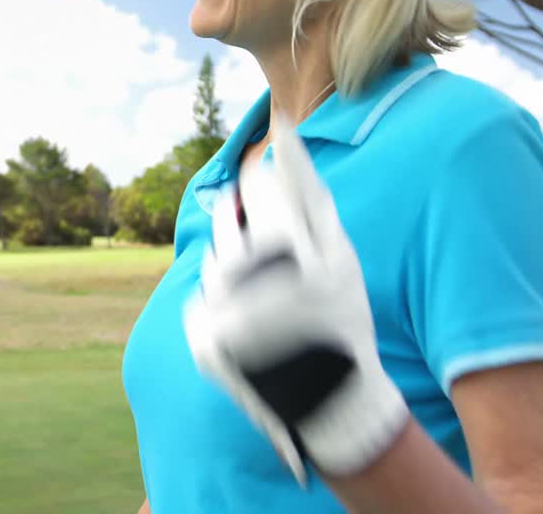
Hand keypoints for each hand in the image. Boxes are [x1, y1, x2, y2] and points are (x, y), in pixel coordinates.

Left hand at [183, 118, 407, 485]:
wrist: (330, 403)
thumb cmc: (343, 319)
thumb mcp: (341, 256)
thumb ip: (311, 195)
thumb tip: (283, 140)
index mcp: (285, 249)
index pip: (256, 186)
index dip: (266, 182)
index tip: (272, 186)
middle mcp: (245, 277)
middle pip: (227, 218)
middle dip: (243, 216)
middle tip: (269, 239)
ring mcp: (218, 310)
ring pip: (214, 256)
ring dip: (234, 258)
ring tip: (268, 283)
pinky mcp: (200, 338)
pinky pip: (203, 294)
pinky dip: (224, 295)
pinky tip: (254, 312)